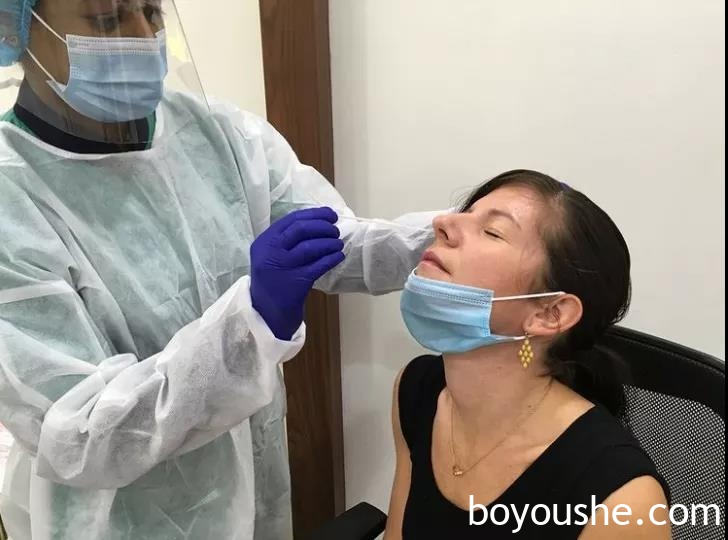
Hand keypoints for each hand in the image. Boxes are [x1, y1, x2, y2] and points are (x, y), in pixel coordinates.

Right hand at [250, 207, 344, 339]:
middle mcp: (270, 252)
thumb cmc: (273, 281)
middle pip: (301, 229)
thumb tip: (318, 223)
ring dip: (329, 242)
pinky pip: (318, 266)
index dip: (314, 214)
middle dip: (323, 226)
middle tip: (335, 231)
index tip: (330, 215)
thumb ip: (286, 240)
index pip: (291, 219)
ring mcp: (282, 267)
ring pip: (310, 247)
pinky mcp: (295, 283)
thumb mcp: (269, 256)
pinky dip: (331, 258)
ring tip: (338, 244)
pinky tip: (339, 257)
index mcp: (264, 242)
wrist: (265, 314)